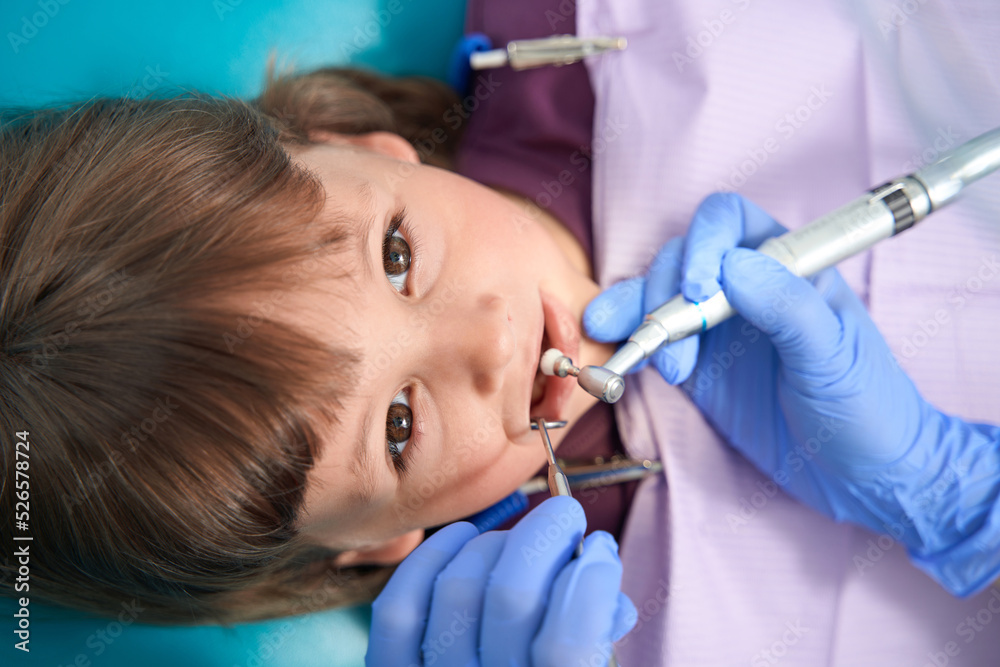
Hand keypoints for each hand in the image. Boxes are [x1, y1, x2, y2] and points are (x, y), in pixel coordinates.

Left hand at [366, 496, 636, 665]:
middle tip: (565, 516)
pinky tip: (462, 537)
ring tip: (517, 541)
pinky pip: (399, 607)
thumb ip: (598, 628)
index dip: (588, 582)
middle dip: (543, 536)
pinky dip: (432, 558)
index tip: (598, 546)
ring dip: (494, 544)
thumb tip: (598, 554)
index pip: (566, 643)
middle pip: (510, 597)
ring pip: (457, 588)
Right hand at [584, 192, 999, 595]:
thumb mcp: (835, 358)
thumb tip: (730, 266)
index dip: (702, 244)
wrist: (864, 477)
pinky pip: (652, 341)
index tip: (696, 291)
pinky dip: (631, 345)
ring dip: (637, 318)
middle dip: (664, 295)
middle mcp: (745, 286)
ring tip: (636, 356)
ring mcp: (717, 326)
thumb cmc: (868, 408)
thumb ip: (787, 307)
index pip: (729, 223)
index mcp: (788, 264)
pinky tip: (621, 359)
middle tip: (673, 350)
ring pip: (657, 297)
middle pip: (680, 258)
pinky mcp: (697, 366)